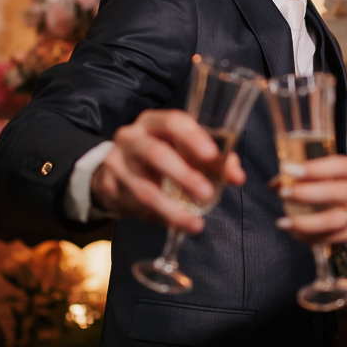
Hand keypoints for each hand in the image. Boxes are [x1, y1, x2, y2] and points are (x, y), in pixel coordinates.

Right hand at [91, 109, 245, 232]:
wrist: (118, 171)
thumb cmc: (160, 157)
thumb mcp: (183, 151)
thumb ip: (212, 161)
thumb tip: (237, 176)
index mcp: (153, 122)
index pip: (173, 121)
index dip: (193, 137)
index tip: (211, 155)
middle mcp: (131, 137)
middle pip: (155, 153)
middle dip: (183, 175)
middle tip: (207, 193)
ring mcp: (116, 163)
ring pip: (144, 189)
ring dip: (172, 209)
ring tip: (195, 223)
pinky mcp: (109, 187)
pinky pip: (136, 207)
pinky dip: (160, 218)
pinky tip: (176, 225)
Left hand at [275, 155, 346, 246]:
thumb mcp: (342, 177)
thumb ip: (312, 177)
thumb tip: (276, 183)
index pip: (338, 166)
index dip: (314, 168)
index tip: (291, 170)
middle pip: (334, 193)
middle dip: (305, 193)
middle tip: (282, 193)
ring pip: (332, 220)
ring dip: (304, 222)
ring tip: (282, 222)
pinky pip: (332, 237)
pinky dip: (310, 237)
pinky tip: (295, 234)